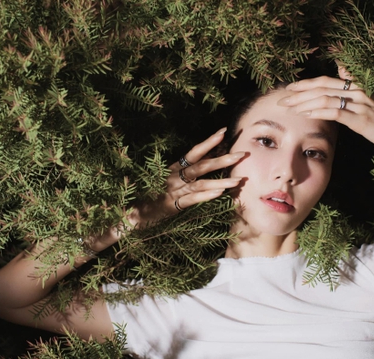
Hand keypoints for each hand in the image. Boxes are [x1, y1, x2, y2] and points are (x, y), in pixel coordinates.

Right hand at [129, 127, 245, 226]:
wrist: (132, 212)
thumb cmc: (151, 194)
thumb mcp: (168, 179)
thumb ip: (185, 172)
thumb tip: (208, 162)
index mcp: (174, 168)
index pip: (194, 152)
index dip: (209, 142)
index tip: (224, 132)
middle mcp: (174, 176)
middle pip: (202, 165)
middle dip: (223, 159)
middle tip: (241, 154)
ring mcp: (174, 190)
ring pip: (200, 183)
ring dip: (220, 181)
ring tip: (238, 180)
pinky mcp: (172, 206)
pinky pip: (192, 200)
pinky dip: (205, 196)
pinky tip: (219, 194)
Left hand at [277, 75, 373, 157]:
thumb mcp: (372, 104)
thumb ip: (355, 90)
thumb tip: (343, 71)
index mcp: (359, 88)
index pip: (327, 81)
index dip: (307, 83)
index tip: (290, 88)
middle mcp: (358, 92)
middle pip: (322, 87)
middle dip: (299, 92)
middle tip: (282, 98)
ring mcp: (360, 105)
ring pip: (324, 98)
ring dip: (303, 103)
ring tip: (288, 108)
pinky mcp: (361, 119)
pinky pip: (334, 112)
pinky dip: (317, 112)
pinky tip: (304, 115)